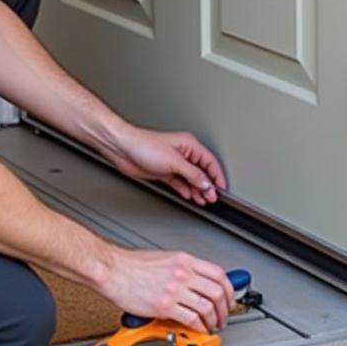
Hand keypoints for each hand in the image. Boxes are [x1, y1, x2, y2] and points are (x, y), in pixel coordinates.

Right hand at [100, 247, 235, 332]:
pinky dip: (199, 328)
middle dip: (225, 309)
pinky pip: (191, 320)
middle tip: (224, 317)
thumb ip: (181, 269)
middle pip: (217, 293)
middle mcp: (182, 273)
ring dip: (213, 321)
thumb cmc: (131, 265)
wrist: (112, 270)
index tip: (230, 299)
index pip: (218, 274)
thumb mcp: (163, 258)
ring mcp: (174, 290)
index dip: (229, 290)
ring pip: (207, 308)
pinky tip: (198, 329)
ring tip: (212, 327)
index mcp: (184, 260)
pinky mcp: (165, 306)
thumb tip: (194, 282)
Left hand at [102, 125, 226, 205]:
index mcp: (189, 145)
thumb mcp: (174, 162)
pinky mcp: (164, 171)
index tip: (222, 187)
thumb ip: (192, 174)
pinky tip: (190, 196)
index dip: (217, 175)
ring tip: (204, 200)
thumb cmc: (145, 146)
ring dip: (197, 189)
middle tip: (213, 197)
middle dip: (208, 185)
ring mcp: (173, 163)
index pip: (210, 161)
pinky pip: (180, 182)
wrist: (124, 149)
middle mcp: (182, 153)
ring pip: (191, 178)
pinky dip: (185, 189)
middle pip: (201, 171)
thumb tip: (206, 182)